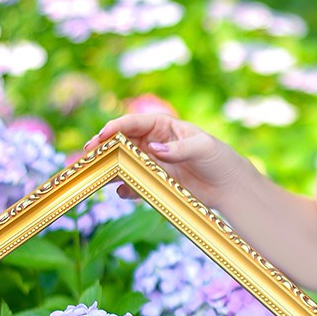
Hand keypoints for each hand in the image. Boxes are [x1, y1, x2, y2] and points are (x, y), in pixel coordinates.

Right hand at [79, 113, 245, 203]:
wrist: (228, 186)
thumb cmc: (218, 158)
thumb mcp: (202, 148)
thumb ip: (178, 149)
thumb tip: (154, 149)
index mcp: (162, 126)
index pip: (132, 123)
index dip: (114, 128)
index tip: (100, 137)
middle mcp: (152, 143)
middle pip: (121, 143)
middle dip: (103, 149)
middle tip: (87, 156)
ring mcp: (151, 164)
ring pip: (123, 164)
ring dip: (109, 170)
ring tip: (97, 176)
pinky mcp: (154, 182)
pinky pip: (134, 184)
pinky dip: (125, 188)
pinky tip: (122, 192)